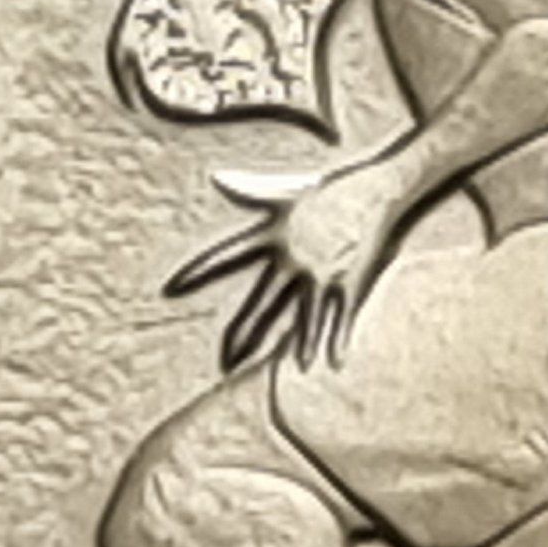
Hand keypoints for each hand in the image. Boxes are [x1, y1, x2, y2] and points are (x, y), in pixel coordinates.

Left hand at [167, 157, 411, 368]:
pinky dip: (338, 340)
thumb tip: (215, 177)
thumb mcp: (287, 189)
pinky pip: (342, 315)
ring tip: (293, 369)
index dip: (200, 270)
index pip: (229, 254)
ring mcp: (322, 271)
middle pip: (264, 300)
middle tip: (226, 360)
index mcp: (275, 234)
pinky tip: (334, 364)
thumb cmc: (331, 189)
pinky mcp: (350, 279)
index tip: (171, 288)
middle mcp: (294, 256)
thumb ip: (250, 189)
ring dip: (301, 344)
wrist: (376, 188)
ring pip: (306, 315)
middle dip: (245, 331)